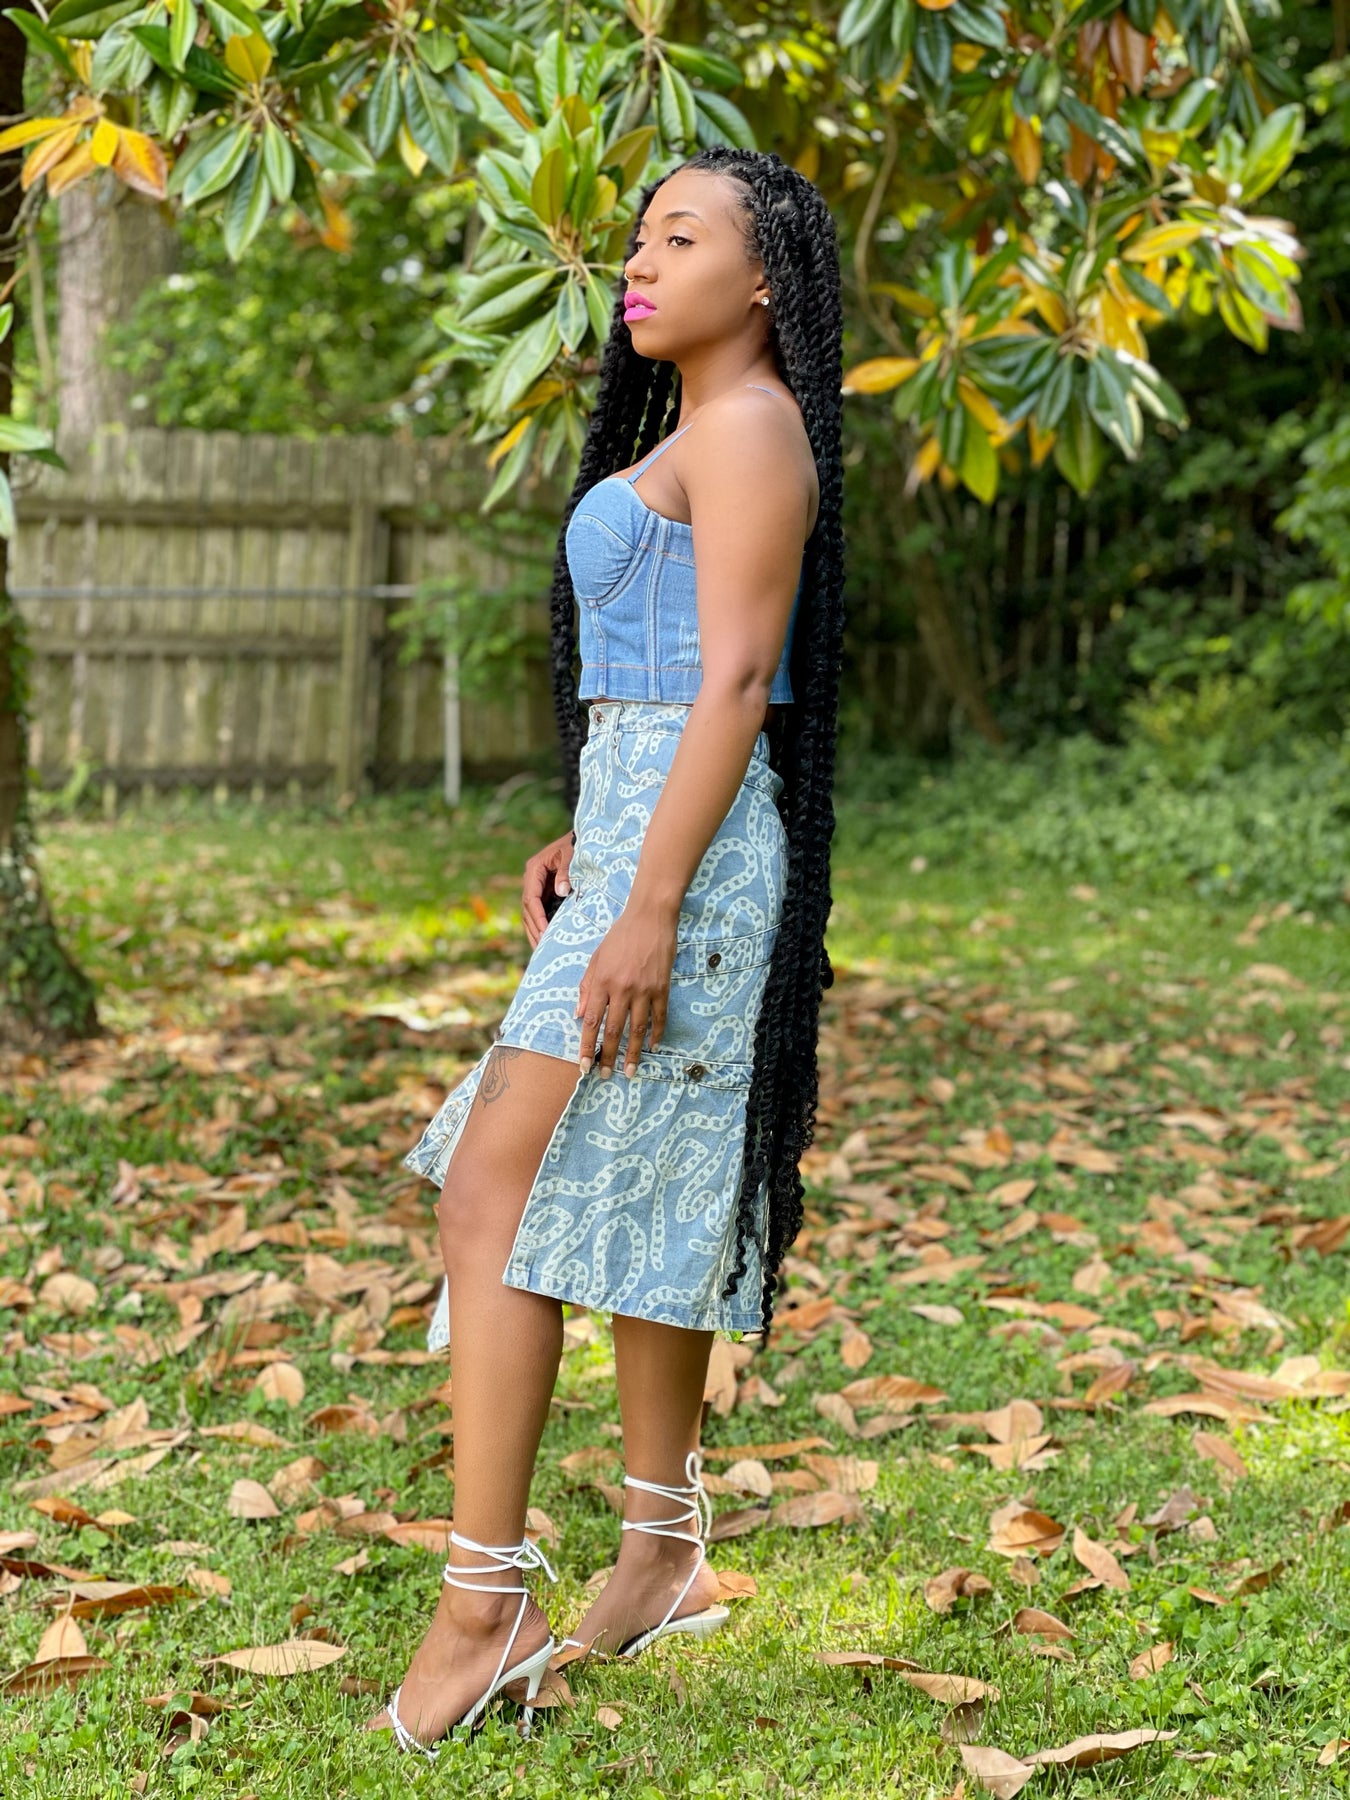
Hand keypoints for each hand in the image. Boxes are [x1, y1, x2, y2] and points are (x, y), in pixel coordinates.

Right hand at [522, 831, 574, 948]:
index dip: (537, 916)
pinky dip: (541, 926)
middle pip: (528, 909)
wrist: (581, 839)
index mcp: (534, 869)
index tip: (544, 931)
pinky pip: (539, 912)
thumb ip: (566, 871)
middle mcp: (531, 879)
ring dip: (535, 931)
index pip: (531, 898)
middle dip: (534, 929)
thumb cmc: (577, 845)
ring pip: (530, 913)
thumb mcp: (572, 854)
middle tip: (542, 948)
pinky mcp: (545, 893)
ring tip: (541, 950)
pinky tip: (546, 940)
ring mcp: (537, 887)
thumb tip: (560, 891)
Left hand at [576, 904, 677, 1079]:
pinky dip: (656, 1033)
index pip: (591, 1021)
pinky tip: (653, 1047)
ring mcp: (644, 989)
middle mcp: (621, 988)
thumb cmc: (620, 935)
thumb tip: (579, 1014)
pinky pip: (659, 1016)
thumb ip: (587, 986)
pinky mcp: (662, 987)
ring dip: (633, 1053)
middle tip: (606, 1076)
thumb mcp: (596, 957)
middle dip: (607, 1056)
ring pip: (637, 1029)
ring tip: (629, 1071)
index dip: (586, 1045)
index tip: (583, 1065)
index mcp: (602, 981)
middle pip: (613, 1030)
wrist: (650, 917)